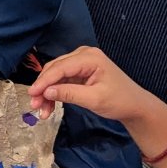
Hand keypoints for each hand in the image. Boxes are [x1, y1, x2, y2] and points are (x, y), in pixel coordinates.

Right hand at [27, 46, 152, 122]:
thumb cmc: (119, 101)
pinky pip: (61, 81)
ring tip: (42, 112)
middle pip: (55, 69)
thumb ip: (69, 94)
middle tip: (34, 106)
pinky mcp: (79, 72)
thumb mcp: (94, 99)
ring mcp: (81, 63)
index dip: (43, 81)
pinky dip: (54, 93)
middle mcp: (83, 55)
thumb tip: (46, 92)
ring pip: (55, 76)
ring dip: (47, 92)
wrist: (135, 106)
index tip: (31, 95)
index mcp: (90, 57)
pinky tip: (49, 106)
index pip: (60, 67)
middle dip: (43, 88)